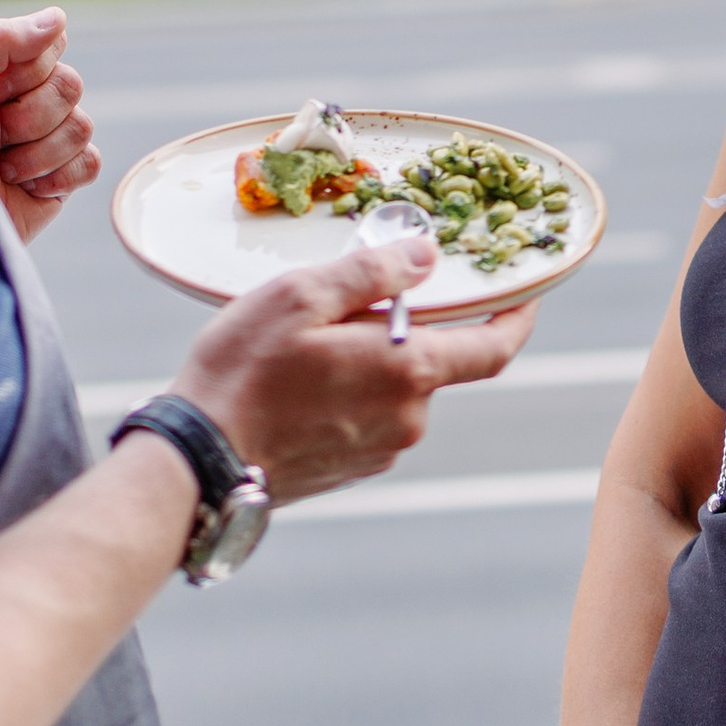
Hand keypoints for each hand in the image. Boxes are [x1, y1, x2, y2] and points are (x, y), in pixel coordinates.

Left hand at [0, 7, 97, 240]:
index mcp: (0, 67)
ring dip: (36, 154)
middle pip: (71, 85)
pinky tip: (25, 187)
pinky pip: (90, 163)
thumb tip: (58, 17)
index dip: (26, 71)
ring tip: (2, 166)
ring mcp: (47, 138)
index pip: (50, 45)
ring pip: (82, 126)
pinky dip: (56, 178)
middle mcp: (26, 98)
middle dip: (28, 118)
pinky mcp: (62, 176)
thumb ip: (4, 38)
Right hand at [170, 238, 529, 501]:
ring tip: (306, 343)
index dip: (518, 318)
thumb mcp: (301, 296)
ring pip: (398, 387)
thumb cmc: (242, 371)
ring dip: (372, 358)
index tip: (528, 294)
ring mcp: (381, 450)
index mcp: (407, 373)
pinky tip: (300, 381)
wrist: (197, 463)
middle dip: (407, 325)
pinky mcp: (353, 470)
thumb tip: (426, 256)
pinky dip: (352, 389)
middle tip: (347, 300)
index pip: (493, 348)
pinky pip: (372, 415)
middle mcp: (407, 419)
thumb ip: (374, 274)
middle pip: (434, 360)